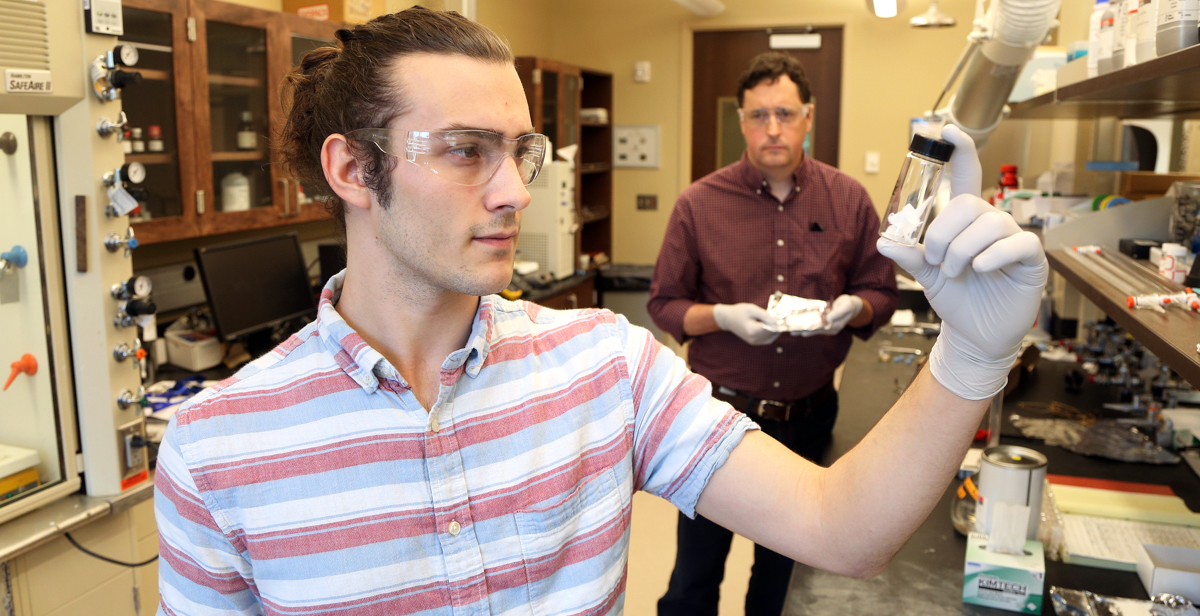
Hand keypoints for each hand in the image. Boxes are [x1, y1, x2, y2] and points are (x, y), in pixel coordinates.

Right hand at [713, 303, 779, 345]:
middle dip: (778, 324)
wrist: (728, 319)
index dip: (780, 321)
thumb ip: (766, 315)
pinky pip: (768, 339)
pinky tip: (773, 326)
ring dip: (776, 328)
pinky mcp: (755, 342)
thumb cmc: (739, 311)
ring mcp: (754, 342)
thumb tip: (779, 321)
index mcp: (753, 330)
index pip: (772, 327)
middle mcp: (754, 339)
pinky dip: (773, 333)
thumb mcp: (752, 309)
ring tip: (775, 319)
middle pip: (773, 332)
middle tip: (781, 316)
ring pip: (772, 336)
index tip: (784, 316)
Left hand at [796, 294, 861, 336]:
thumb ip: (837, 313)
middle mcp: (832, 329)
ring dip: (803, 330)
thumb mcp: (845, 307)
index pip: (822, 328)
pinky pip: (816, 327)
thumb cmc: (849, 305)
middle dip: (803, 331)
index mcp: (836, 325)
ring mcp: (829, 328)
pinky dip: (808, 327)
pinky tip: (799, 328)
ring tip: (792, 332)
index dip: (811, 329)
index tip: (802, 330)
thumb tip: (827, 320)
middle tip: (792, 332)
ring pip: (814, 330)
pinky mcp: (826, 326)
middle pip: (816, 330)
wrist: (853, 306)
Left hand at [875, 125, 1047, 399]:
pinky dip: (991, 256)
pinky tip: (981, 270)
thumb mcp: (926, 275)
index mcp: (965, 221)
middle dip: (943, 233)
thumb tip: (884, 240)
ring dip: (962, 251)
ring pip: (988, 224)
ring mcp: (1012, 238)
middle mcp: (991, 223)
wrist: (974, 335)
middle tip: (936, 260)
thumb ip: (910, 256)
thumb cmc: (956, 299)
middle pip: (968, 204)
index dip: (960, 152)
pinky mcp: (1030, 258)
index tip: (947, 130)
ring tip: (954, 274)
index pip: (966, 177)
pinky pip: (1015, 243)